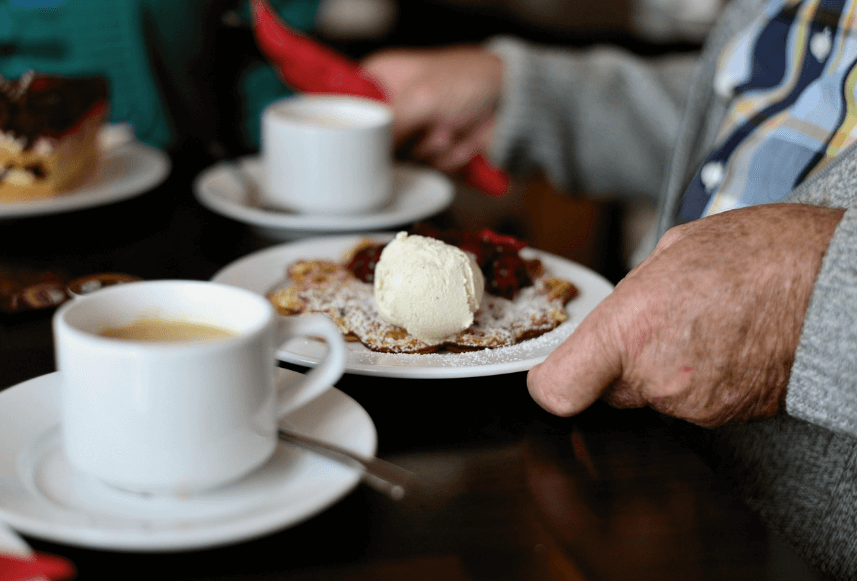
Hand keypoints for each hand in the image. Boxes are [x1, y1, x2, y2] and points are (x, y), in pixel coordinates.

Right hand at [361, 45, 503, 172]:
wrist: (512, 100)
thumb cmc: (468, 81)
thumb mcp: (421, 98)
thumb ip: (388, 127)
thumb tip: (364, 155)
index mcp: (380, 78)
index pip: (349, 108)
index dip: (359, 128)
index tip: (373, 137)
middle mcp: (392, 105)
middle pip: (374, 142)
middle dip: (407, 140)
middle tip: (430, 122)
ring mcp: (412, 129)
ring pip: (402, 159)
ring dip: (431, 147)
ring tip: (450, 127)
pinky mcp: (430, 149)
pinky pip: (425, 167)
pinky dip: (446, 157)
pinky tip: (460, 138)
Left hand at [527, 203, 844, 427]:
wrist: (835, 283)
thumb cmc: (760, 254)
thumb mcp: (673, 251)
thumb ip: (631, 295)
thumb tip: (617, 314)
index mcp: (631, 329)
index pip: (558, 390)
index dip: (551, 381)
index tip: (556, 370)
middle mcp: (657, 377)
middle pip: (607, 390)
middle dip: (620, 363)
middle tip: (657, 324)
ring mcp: (695, 405)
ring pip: (652, 395)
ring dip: (665, 368)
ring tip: (704, 324)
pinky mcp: (727, 419)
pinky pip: (691, 402)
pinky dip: (699, 379)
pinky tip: (725, 342)